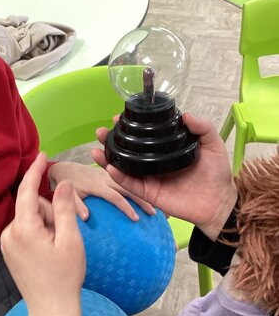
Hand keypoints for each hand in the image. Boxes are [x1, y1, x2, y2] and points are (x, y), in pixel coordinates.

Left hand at [1, 153, 84, 315]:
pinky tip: (49, 250)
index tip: (43, 154)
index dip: (35, 170)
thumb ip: (64, 208)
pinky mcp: (9, 251)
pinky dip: (40, 232)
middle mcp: (9, 233)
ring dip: (47, 224)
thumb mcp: (70, 239)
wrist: (52, 310)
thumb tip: (61, 183)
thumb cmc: (64, 276)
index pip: (27, 190)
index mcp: (23, 228)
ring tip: (58, 247)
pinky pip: (26, 230)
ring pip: (30, 218)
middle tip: (65, 234)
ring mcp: (7, 243)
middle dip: (51, 212)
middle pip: (32, 206)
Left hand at [49, 160, 154, 220]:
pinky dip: (139, 188)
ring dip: (144, 195)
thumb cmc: (66, 185)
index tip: (136, 219)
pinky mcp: (111, 175)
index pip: (115, 197)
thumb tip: (86, 218)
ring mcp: (110, 175)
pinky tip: (149, 198)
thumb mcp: (68, 195)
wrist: (65, 169)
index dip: (126, 207)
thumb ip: (76, 206)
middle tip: (155, 213)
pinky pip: (127, 180)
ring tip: (157, 208)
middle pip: (129, 189)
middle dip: (143, 201)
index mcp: (97, 184)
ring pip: (132, 183)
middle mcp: (106, 178)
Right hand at [93, 113, 237, 240]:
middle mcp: (154, 162)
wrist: (219, 202)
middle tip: (100, 131)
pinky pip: (130, 185)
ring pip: (123, 167)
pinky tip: (109, 168)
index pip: (144, 135)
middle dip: (111, 140)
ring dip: (107, 158)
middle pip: (128, 149)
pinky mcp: (148, 193)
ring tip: (96, 149)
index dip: (131, 126)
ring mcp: (150, 178)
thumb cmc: (217, 174)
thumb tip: (186, 114)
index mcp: (166, 149)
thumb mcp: (213, 145)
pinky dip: (118, 177)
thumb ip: (202, 127)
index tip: (120, 117)